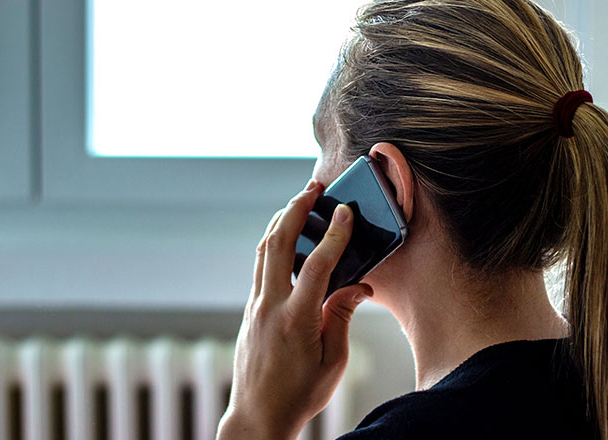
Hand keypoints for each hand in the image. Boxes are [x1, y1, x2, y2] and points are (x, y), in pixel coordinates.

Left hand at [217, 179, 372, 439]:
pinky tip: (285, 239)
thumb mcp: (333, 361)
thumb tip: (357, 287)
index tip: (345, 212)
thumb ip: (342, 317)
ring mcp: (255, 307)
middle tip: (311, 188)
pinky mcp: (250, 312)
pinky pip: (260, 267)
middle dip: (295, 210)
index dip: (335, 235)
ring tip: (298, 204)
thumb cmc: (300, 394)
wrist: (258, 416)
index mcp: (296, 320)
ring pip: (263, 252)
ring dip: (280, 222)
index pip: (317, 265)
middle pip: (277, 244)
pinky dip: (272, 245)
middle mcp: (270, 307)